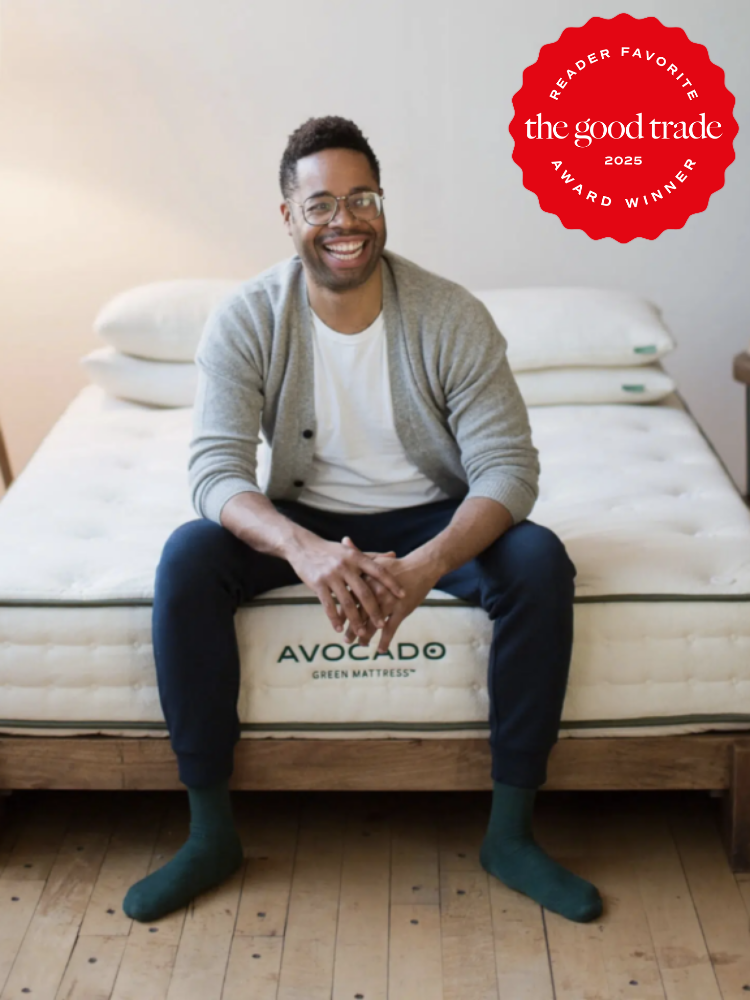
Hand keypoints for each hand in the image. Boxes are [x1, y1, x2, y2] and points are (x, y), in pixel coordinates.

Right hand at [286, 535, 406, 635]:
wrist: (303, 547)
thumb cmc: (331, 551)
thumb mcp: (352, 551)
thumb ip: (373, 556)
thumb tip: (394, 555)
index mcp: (356, 558)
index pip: (378, 571)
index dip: (391, 583)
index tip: (403, 595)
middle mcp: (345, 566)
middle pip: (364, 592)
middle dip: (374, 610)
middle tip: (382, 625)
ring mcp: (331, 575)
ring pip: (346, 602)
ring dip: (355, 620)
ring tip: (361, 633)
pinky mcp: (318, 583)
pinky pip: (328, 604)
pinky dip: (334, 618)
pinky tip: (339, 628)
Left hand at [340, 537, 440, 652]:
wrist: (421, 567)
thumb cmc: (397, 563)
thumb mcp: (375, 559)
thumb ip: (357, 553)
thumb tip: (344, 540)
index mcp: (367, 582)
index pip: (349, 599)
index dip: (342, 611)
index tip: (336, 621)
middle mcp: (375, 594)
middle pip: (359, 614)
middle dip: (351, 628)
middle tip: (345, 640)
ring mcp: (388, 603)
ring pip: (372, 625)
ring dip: (365, 637)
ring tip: (359, 645)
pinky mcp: (401, 610)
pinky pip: (390, 629)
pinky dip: (384, 641)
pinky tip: (380, 650)